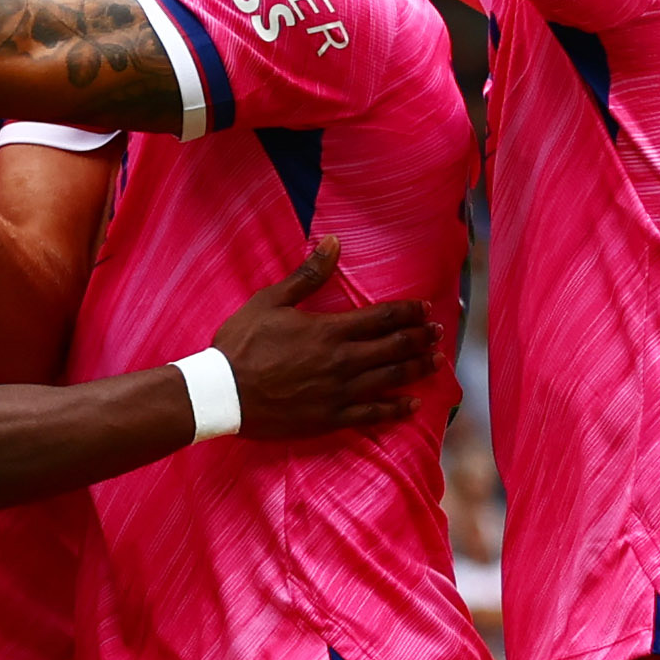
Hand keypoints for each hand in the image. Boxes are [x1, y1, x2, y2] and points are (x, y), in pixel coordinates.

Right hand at [205, 238, 443, 438]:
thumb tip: (333, 242)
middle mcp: (342, 361)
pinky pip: (373, 414)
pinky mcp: (331, 417)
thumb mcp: (271, 301)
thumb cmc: (241, 345)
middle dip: (420, 338)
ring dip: (417, 369)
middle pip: (394, 348)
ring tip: (436, 361)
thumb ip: (308, 275)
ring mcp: (339, 392)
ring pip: (391, 379)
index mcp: (330, 330)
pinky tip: (413, 404)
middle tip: (438, 333)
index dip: (408, 312)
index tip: (424, 309)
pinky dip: (397, 409)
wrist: (221, 394)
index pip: (382, 318)